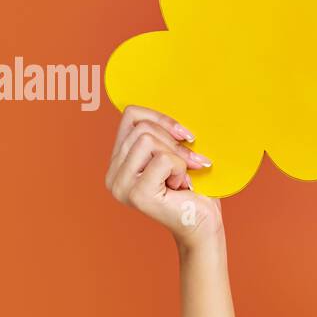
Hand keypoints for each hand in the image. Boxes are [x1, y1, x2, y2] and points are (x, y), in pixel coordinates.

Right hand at [105, 105, 223, 250]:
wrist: (204, 224)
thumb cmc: (195, 189)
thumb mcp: (177, 152)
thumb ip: (163, 132)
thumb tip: (171, 91)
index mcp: (118, 162)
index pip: (131, 115)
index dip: (162, 118)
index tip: (186, 136)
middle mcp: (112, 174)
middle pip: (142, 128)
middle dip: (174, 142)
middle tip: (192, 163)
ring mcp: (121, 185)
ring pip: (149, 140)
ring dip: (178, 157)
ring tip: (183, 177)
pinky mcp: (136, 194)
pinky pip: (163, 159)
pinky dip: (181, 169)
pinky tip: (182, 187)